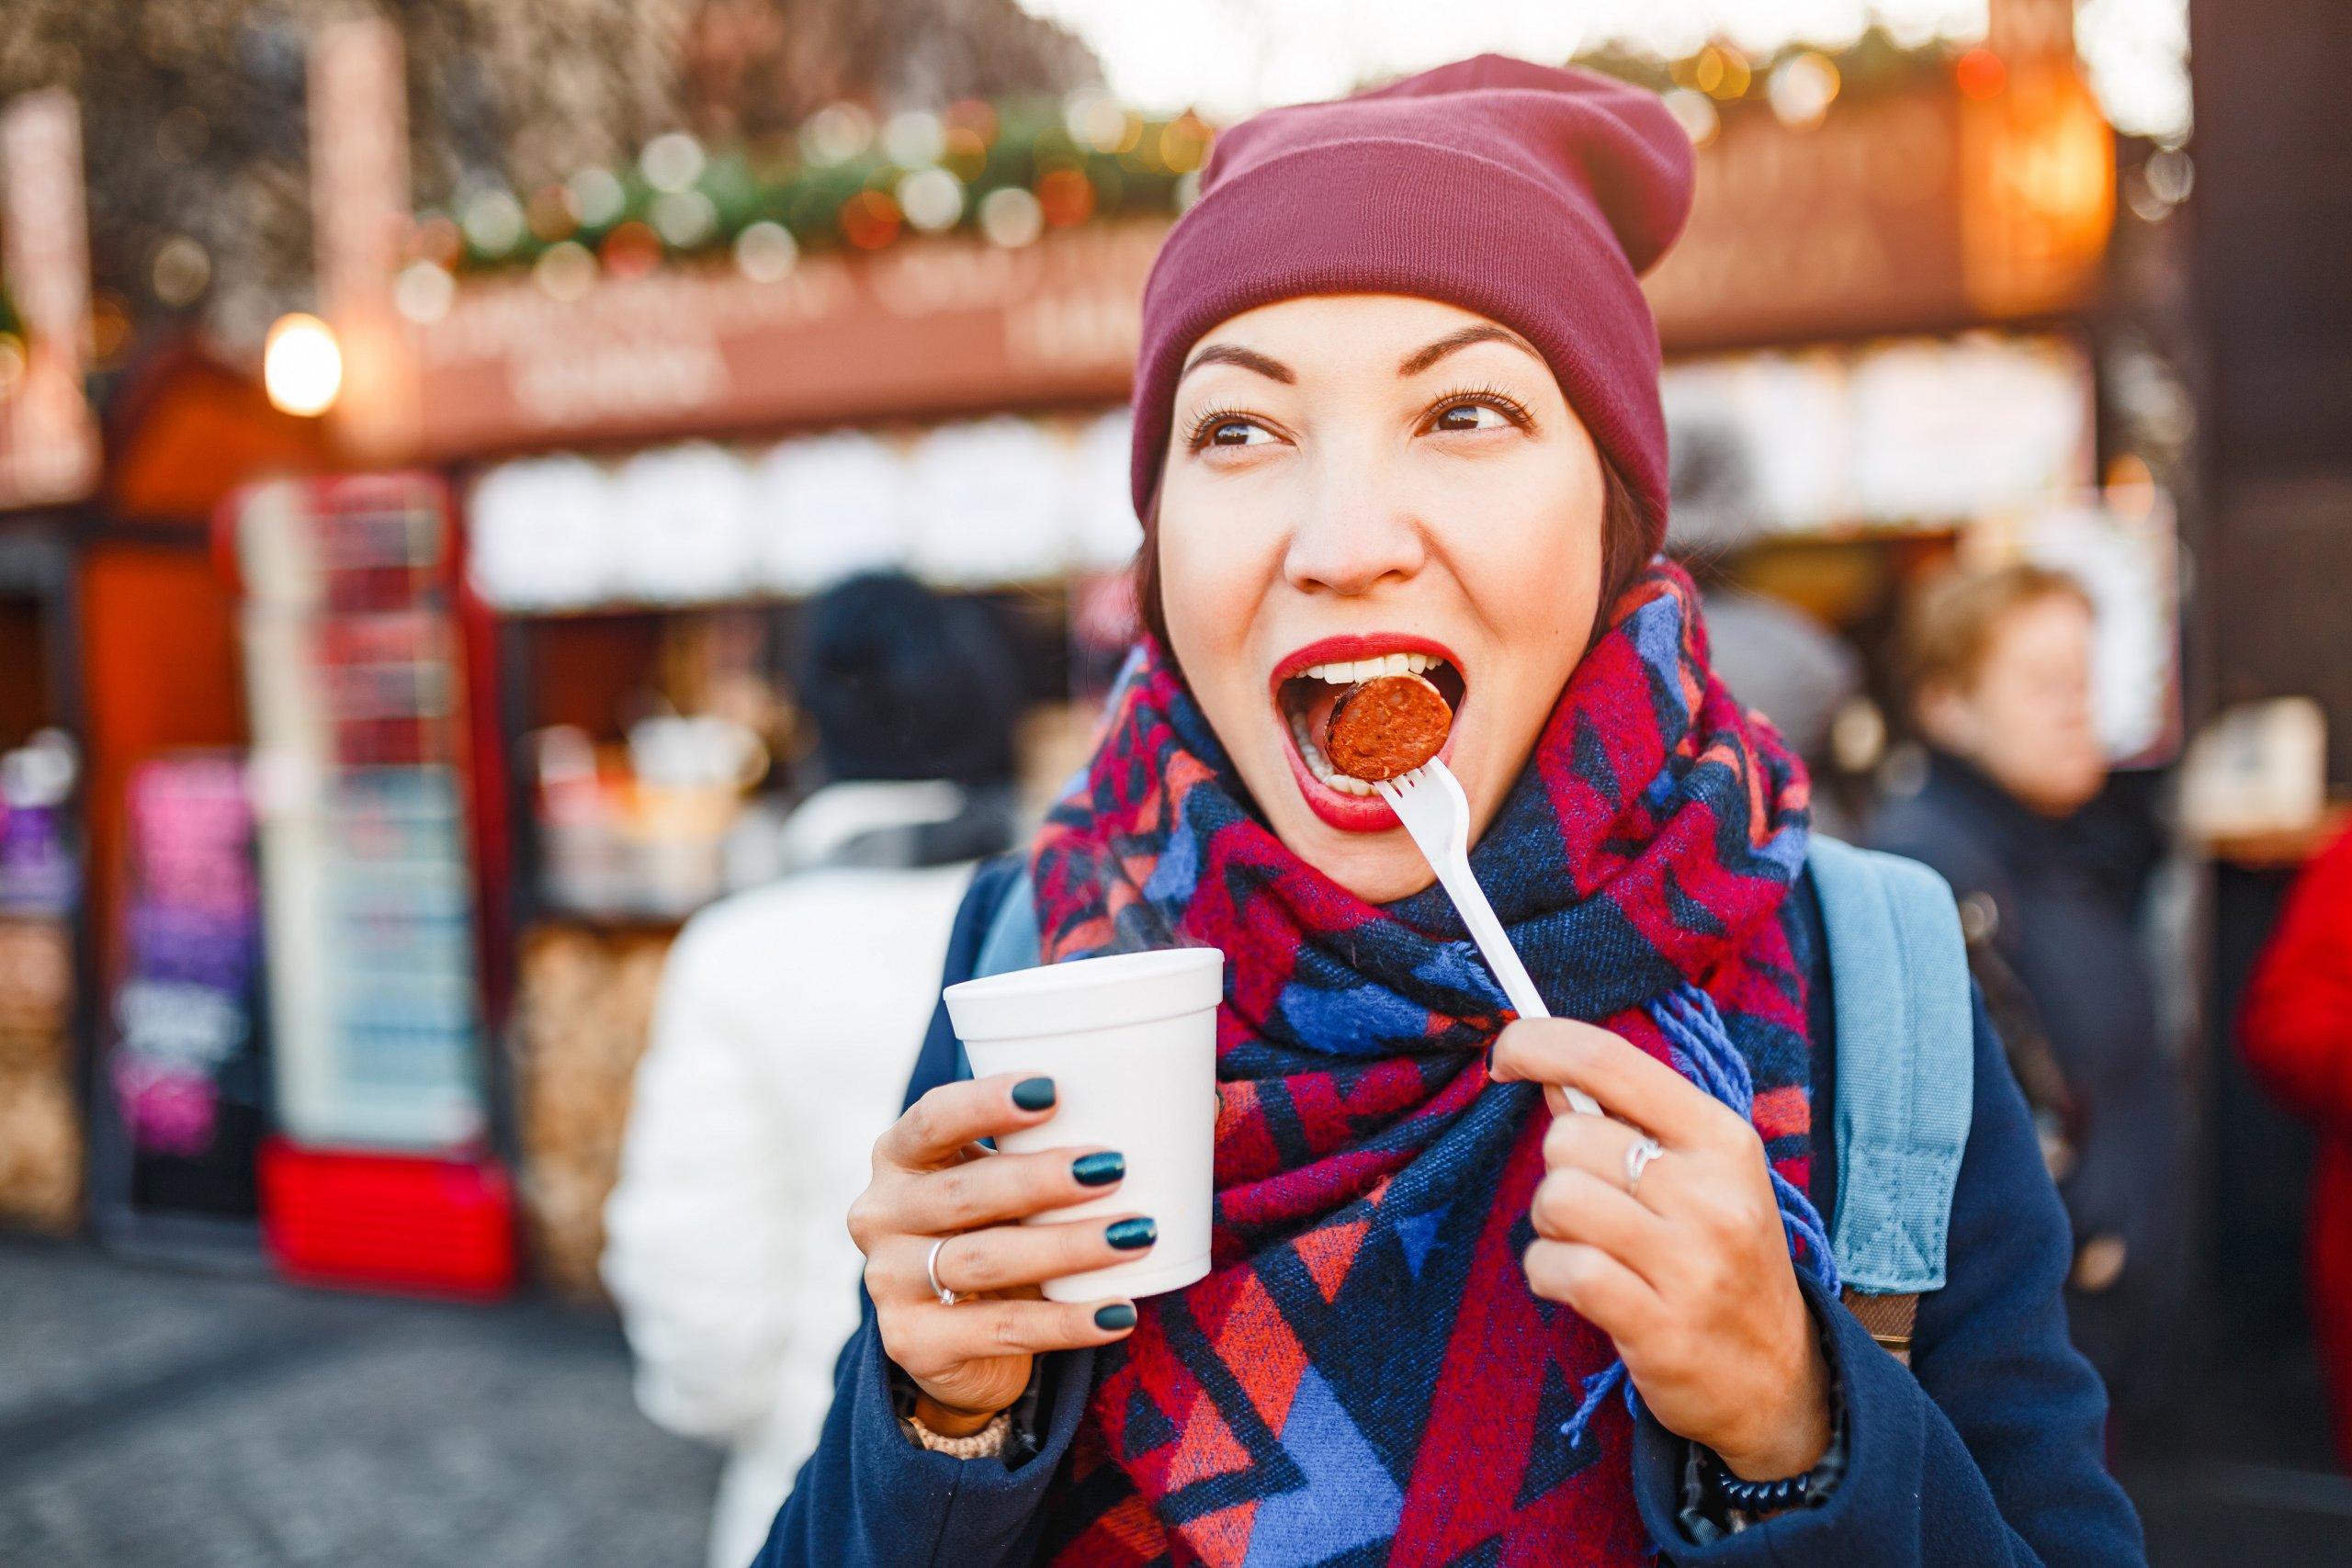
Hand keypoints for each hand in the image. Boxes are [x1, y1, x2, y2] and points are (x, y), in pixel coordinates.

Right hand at [848, 1073, 1152, 1436]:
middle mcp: (880, 1214)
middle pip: (963, 1193)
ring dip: (1067, 1247)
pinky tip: (1118, 1312)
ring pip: (984, 1261)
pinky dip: (1067, 1322)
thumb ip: (1073, 1137)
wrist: (955, 1338)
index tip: (1053, 1090)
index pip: (933, 1118)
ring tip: (1137, 1234)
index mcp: (900, 1154)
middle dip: (1041, 1180)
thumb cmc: (1001, 1226)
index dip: (985, 1102)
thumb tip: (1203, 1100)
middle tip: (1114, 1168)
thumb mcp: (1014, 1180)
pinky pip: (1001, 1331)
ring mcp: (889, 1283)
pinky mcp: (914, 1344)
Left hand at [1490, 1018, 1831, 1479]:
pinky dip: (1548, 1274)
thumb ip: (1625, 1120)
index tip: (1504, 1054)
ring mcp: (1691, 1263)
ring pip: (1557, 1199)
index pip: (1610, 1060)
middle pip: (1568, 1138)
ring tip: (1591, 1249)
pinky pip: (1558, 1267)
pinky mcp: (1660, 1326)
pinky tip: (1580, 1287)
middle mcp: (1713, 1193)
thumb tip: (1548, 1071)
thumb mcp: (1699, 1177)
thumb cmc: (1721, 1260)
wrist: (1779, 1379)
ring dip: (1550, 1227)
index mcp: (1722, 1138)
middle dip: (1559, 1172)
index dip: (1539, 1044)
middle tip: (1595, 1212)